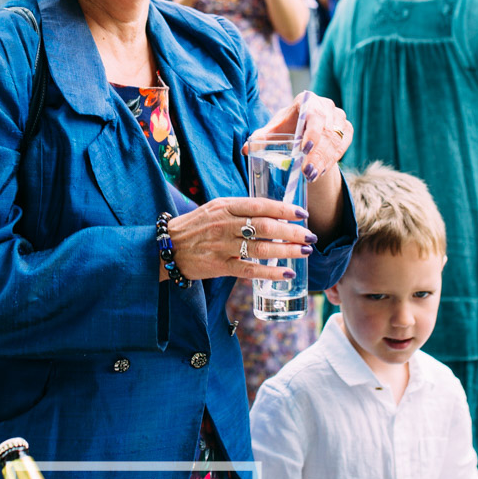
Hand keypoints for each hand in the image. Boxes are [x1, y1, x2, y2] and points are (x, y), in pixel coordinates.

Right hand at [165, 197, 313, 283]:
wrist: (168, 246)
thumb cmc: (197, 226)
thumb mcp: (216, 208)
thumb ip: (241, 209)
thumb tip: (274, 212)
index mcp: (225, 206)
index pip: (260, 205)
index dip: (283, 209)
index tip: (302, 213)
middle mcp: (224, 224)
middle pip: (264, 226)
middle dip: (291, 231)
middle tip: (309, 236)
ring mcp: (221, 245)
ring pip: (260, 248)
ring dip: (286, 251)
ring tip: (304, 252)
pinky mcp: (219, 265)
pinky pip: (249, 270)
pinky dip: (269, 272)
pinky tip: (286, 273)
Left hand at [248, 91, 353, 182]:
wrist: (307, 127)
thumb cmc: (288, 126)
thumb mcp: (275, 129)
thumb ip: (261, 137)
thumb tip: (245, 149)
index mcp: (307, 100)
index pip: (313, 115)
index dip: (311, 132)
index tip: (304, 148)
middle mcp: (326, 106)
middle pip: (326, 131)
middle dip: (317, 154)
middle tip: (307, 172)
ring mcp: (339, 117)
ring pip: (335, 140)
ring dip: (324, 160)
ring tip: (312, 176)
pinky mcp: (347, 130)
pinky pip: (342, 146)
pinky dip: (332, 160)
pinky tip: (321, 171)